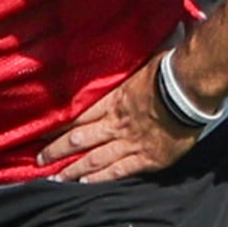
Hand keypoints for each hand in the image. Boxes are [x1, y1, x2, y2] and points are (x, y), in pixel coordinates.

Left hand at [37, 53, 198, 182]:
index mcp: (111, 101)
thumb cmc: (167, 71)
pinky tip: (86, 182)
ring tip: (56, 176)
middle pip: (78, 139)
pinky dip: (100, 177)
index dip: (55, 127)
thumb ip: (122, 68)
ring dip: (73, 169)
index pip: (75, 116)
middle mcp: (115, 124)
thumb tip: (114, 44)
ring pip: (94, 159)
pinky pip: (119, 170)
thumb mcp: (136, 64)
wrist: (189, 90)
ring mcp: (130, 143)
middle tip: (38, 160)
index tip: (38, 133)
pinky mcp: (147, 158)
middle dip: (56, 150)